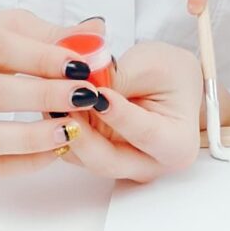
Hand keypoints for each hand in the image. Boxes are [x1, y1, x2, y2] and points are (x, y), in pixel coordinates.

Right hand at [0, 10, 91, 176]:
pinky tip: (56, 149)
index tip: (81, 66)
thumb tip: (97, 34)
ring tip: (73, 129)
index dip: (41, 58)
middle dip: (43, 96)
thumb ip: (50, 34)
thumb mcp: (5, 26)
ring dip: (32, 138)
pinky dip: (24, 162)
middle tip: (86, 97)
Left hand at [60, 38, 204, 182]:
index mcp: (176, 145)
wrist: (168, 83)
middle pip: (108, 161)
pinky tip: (54, 102)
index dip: (119, 116)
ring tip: (53, 95)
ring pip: (84, 158)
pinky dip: (62, 127)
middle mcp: (148, 165)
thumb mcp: (151, 65)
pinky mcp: (98, 157)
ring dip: (65, 128)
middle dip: (81, 134)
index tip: (99, 95)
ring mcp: (120, 165)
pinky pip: (74, 149)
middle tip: (63, 105)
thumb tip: (83, 83)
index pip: (146, 135)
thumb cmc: (170, 75)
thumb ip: (120, 78)